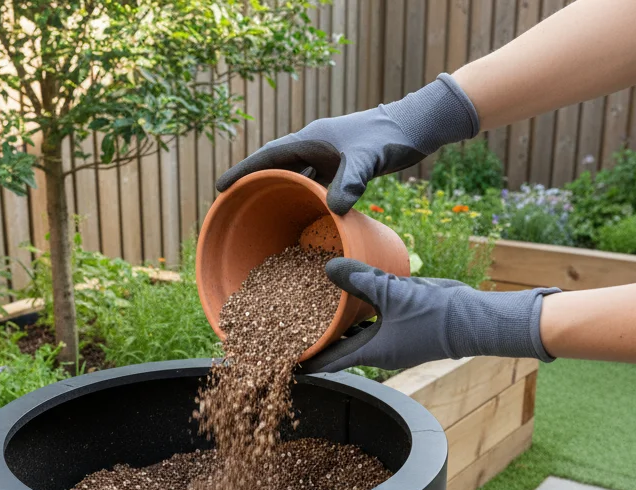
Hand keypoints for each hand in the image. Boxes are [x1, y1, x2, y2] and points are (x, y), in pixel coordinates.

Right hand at [216, 74, 480, 214]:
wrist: (414, 128)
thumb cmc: (389, 137)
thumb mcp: (368, 160)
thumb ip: (351, 182)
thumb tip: (334, 209)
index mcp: (310, 139)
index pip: (267, 156)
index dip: (243, 171)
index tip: (220, 187)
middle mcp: (313, 146)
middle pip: (275, 166)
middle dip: (254, 183)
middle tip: (233, 204)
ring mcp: (326, 156)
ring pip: (294, 175)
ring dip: (278, 192)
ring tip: (260, 213)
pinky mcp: (340, 165)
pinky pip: (312, 183)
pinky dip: (303, 197)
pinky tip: (302, 215)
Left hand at [300, 258, 560, 372]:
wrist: (474, 318)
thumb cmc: (435, 316)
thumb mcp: (393, 294)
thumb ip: (360, 280)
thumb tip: (328, 267)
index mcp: (372, 352)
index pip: (330, 362)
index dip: (306, 361)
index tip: (282, 361)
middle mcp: (378, 348)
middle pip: (338, 346)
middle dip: (316, 338)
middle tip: (288, 328)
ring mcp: (390, 334)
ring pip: (354, 329)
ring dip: (335, 320)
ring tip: (308, 306)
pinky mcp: (401, 318)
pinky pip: (371, 313)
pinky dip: (356, 305)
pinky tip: (344, 289)